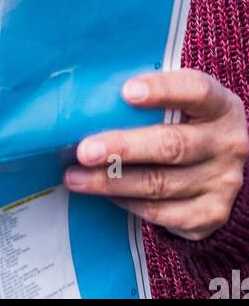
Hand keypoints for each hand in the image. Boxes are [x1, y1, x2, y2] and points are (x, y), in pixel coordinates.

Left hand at [63, 69, 248, 239]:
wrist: (219, 166)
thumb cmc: (185, 122)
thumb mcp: (181, 101)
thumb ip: (148, 97)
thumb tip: (88, 98)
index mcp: (220, 105)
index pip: (195, 90)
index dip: (162, 90)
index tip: (126, 92)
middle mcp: (228, 143)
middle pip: (172, 146)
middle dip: (122, 148)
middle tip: (83, 151)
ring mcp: (223, 182)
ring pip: (160, 184)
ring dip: (112, 182)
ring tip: (76, 177)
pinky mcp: (212, 214)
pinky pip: (162, 213)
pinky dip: (129, 203)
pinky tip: (106, 194)